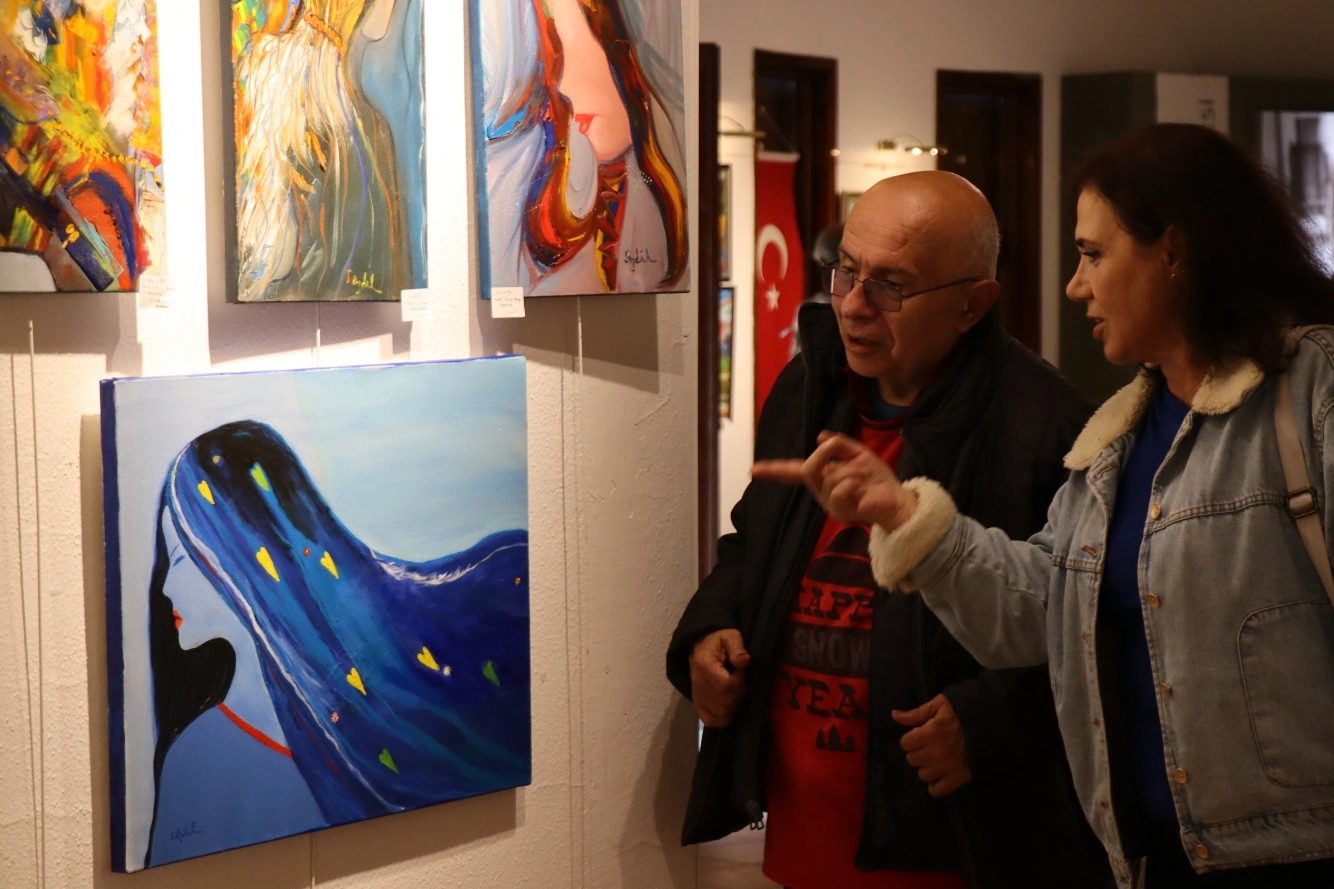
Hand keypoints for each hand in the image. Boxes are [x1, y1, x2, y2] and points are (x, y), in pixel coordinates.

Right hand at [689, 629, 751, 727]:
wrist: (701, 647)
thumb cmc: (719, 642)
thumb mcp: (730, 637)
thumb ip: (737, 647)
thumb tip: (744, 660)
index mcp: (705, 665)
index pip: (726, 685)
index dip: (739, 681)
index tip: (741, 672)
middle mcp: (698, 683)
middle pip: (725, 702)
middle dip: (738, 694)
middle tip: (739, 682)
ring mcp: (697, 695)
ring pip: (720, 713)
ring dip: (733, 705)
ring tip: (733, 691)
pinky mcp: (698, 704)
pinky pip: (710, 720)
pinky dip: (723, 718)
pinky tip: (729, 707)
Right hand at [751, 432, 914, 529]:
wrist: (897, 499)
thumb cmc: (877, 479)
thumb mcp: (859, 454)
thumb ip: (840, 444)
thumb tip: (820, 437)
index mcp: (822, 477)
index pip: (794, 472)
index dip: (774, 470)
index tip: (753, 470)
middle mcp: (821, 491)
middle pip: (807, 468)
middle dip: (823, 454)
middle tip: (835, 448)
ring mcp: (829, 503)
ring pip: (829, 476)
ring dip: (850, 470)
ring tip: (862, 478)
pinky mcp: (840, 512)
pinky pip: (840, 488)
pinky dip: (853, 481)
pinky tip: (861, 486)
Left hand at [893, 694, 972, 796]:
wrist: (991, 726)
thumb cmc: (963, 713)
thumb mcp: (939, 705)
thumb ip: (916, 713)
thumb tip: (894, 715)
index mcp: (929, 733)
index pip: (905, 743)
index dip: (911, 739)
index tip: (920, 735)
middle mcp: (935, 753)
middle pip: (912, 759)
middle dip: (918, 752)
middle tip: (929, 746)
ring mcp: (946, 767)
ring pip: (923, 775)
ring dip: (926, 767)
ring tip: (935, 759)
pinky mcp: (958, 778)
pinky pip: (937, 791)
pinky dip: (935, 786)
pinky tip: (939, 776)